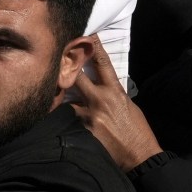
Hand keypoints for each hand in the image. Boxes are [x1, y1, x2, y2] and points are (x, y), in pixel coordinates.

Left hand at [67, 42, 160, 169]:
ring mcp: (89, 116)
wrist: (140, 156)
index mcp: (114, 91)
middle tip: (55, 60)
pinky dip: (63, 121)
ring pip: (66, 100)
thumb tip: (102, 85)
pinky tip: (56, 122)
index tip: (86, 35)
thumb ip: (113, 93)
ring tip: (51, 97)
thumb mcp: (129, 105)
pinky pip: (67, 121)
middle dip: (66, 68)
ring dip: (61, 99)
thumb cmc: (137, 130)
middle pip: (76, 76)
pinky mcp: (83, 131)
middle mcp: (100, 100)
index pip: (102, 63)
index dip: (93, 47)